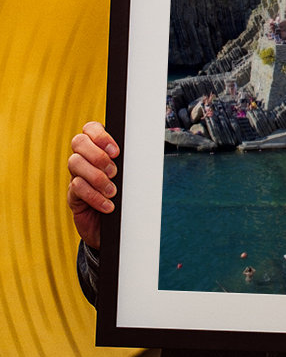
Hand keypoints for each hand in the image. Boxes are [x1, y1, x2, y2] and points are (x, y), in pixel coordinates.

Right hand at [67, 122, 119, 248]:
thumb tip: (142, 152)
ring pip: (75, 163)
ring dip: (97, 177)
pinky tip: (108, 205)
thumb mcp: (129, 177)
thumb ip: (130, 163)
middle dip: (98, 155)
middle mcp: (84, 159)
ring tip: (112, 191)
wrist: (116, 228)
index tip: (116, 151)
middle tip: (114, 172)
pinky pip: (77, 187)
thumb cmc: (125, 197)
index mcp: (98, 148)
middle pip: (78, 142)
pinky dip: (94, 196)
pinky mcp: (73, 195)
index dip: (100, 135)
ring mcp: (76, 176)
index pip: (90, 128)